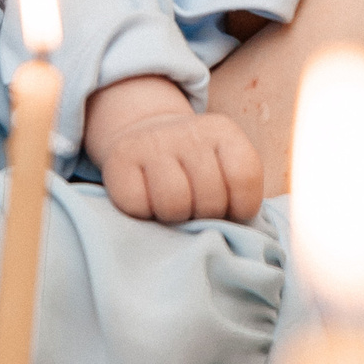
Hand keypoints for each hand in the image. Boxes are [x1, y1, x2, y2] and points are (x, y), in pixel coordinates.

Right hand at [83, 74, 264, 222]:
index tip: (229, 209)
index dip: (240, 208)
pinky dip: (143, 214)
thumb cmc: (193, 169)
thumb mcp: (225, 168)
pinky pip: (137, 206)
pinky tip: (147, 203)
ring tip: (173, 208)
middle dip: (205, 216)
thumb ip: (239, 194)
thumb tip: (233, 232)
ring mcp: (152, 143)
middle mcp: (189, 131)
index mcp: (223, 132)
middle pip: (210, 199)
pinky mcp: (118, 160)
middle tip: (196, 209)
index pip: (244, 178)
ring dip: (175, 218)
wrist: (144, 136)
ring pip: (174, 205)